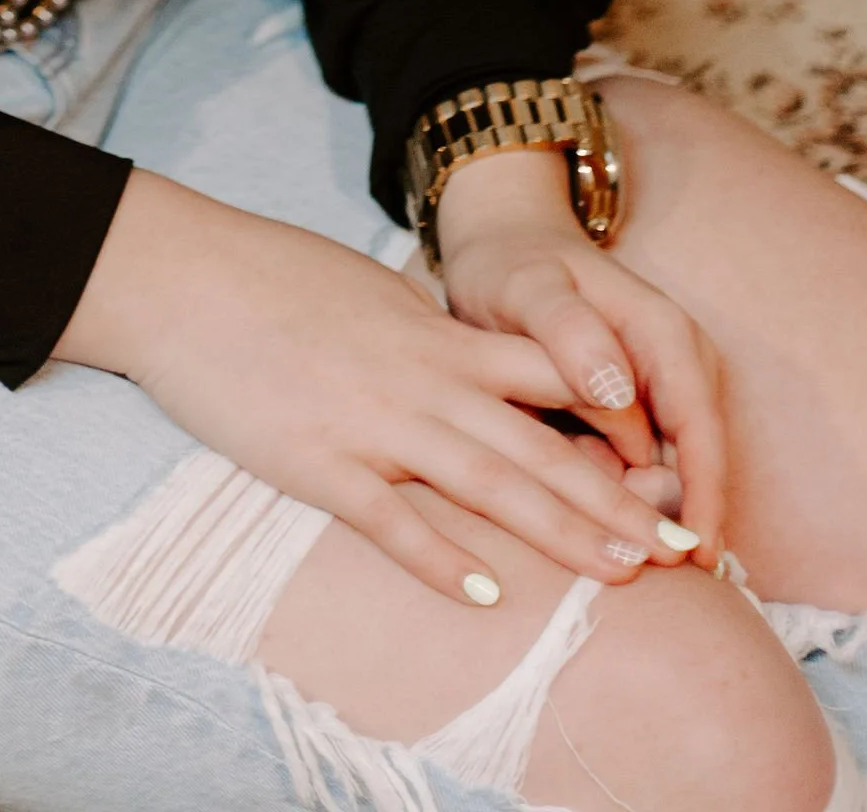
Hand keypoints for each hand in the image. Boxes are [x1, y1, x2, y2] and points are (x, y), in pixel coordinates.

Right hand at [56, 167, 677, 605]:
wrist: (182, 276)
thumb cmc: (269, 277)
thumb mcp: (368, 292)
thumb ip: (424, 332)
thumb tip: (467, 358)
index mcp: (434, 336)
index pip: (548, 377)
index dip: (615, 421)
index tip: (673, 462)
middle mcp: (421, 380)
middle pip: (538, 443)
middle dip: (617, 498)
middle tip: (683, 545)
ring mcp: (372, 422)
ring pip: (486, 483)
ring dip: (561, 530)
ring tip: (624, 571)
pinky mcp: (317, 460)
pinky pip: (389, 518)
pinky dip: (438, 555)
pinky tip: (485, 590)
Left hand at [433, 144, 727, 566]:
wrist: (500, 246)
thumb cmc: (512, 264)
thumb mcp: (527, 286)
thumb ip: (568, 331)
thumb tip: (618, 391)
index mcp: (665, 334)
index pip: (701, 431)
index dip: (702, 498)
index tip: (695, 560)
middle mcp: (677, 366)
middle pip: (690, 465)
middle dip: (662, 517)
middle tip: (617, 556)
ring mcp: (660, 392)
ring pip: (664, 475)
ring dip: (632, 511)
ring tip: (590, 539)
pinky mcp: (635, 412)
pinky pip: (637, 468)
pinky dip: (613, 494)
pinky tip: (577, 516)